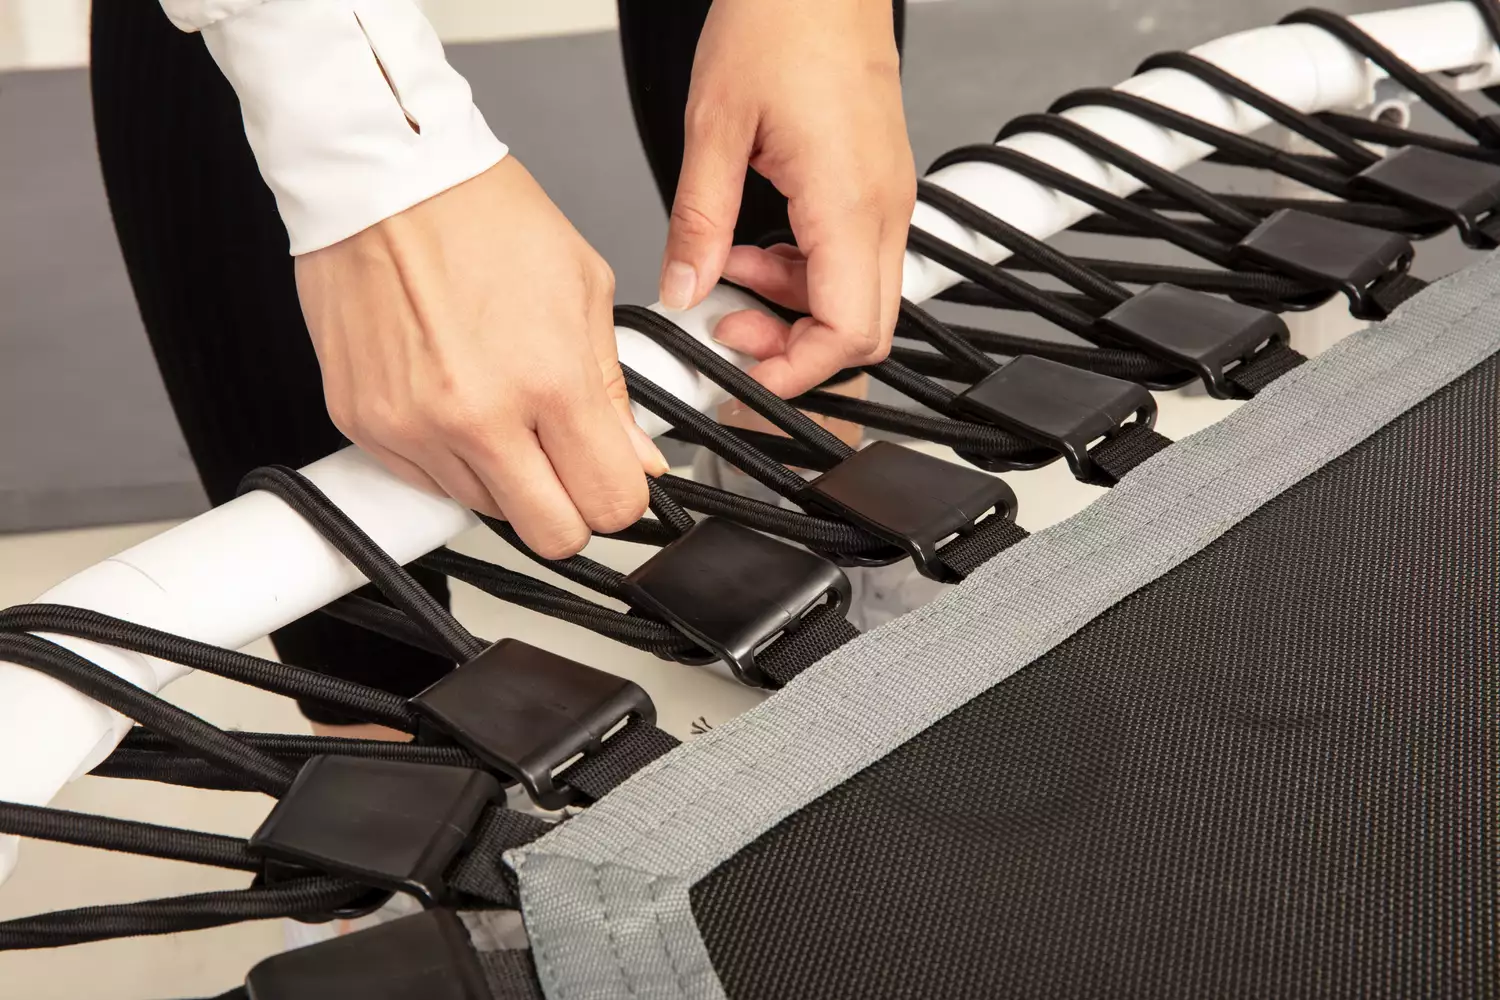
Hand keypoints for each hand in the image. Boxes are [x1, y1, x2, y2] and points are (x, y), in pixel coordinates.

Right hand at [296, 157, 667, 558]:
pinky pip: (425, 482)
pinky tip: (454, 398)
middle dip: (570, 509)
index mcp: (548, 381)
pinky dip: (449, 458)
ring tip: (499, 405)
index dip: (621, 496)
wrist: (381, 178)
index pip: (609, 504)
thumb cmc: (481, 214)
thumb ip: (613, 390)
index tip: (615, 477)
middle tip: (566, 465)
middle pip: (550, 535)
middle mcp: (477, 417)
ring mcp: (413, 428)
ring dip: (506, 478)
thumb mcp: (583, 288)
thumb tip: (637, 460)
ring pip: (486, 512)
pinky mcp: (364, 425)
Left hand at [658, 0, 914, 397]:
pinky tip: (756, 245)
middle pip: (864, 330)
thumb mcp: (713, 127)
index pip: (846, 332)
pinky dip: (804, 273)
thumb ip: (699, 222)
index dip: (796, 373)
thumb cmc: (782, 21)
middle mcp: (882, 208)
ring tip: (731, 273)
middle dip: (796, 351)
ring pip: (859, 298)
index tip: (745, 375)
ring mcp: (887, 199)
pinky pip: (854, 259)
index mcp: (848, 202)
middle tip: (734, 330)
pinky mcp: (876, 186)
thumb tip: (684, 288)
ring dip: (793, 307)